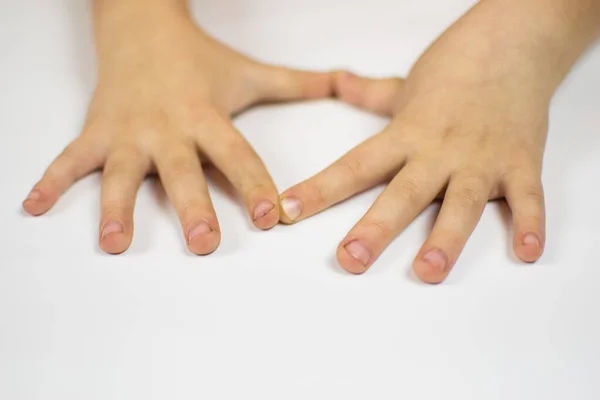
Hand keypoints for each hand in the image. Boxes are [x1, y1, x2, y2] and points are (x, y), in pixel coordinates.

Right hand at [22, 9, 331, 254]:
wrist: (142, 25)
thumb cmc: (199, 59)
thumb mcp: (249, 72)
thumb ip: (296, 82)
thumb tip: (344, 79)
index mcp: (206, 116)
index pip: (237, 156)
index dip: (255, 186)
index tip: (271, 217)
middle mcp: (167, 127)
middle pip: (182, 172)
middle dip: (192, 207)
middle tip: (204, 243)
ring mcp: (127, 131)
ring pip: (122, 173)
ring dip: (116, 207)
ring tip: (114, 243)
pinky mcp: (96, 131)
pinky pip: (71, 159)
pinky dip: (52, 181)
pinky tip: (34, 206)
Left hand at [278, 3, 563, 282]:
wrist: (513, 44)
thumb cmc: (456, 69)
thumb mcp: (404, 85)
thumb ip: (368, 93)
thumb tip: (336, 80)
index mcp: (406, 134)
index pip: (355, 165)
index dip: (320, 189)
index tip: (289, 211)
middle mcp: (439, 150)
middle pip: (403, 193)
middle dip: (376, 228)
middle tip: (351, 259)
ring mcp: (481, 158)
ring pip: (461, 203)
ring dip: (446, 238)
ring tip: (428, 271)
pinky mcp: (521, 163)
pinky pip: (527, 198)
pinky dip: (531, 224)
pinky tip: (527, 252)